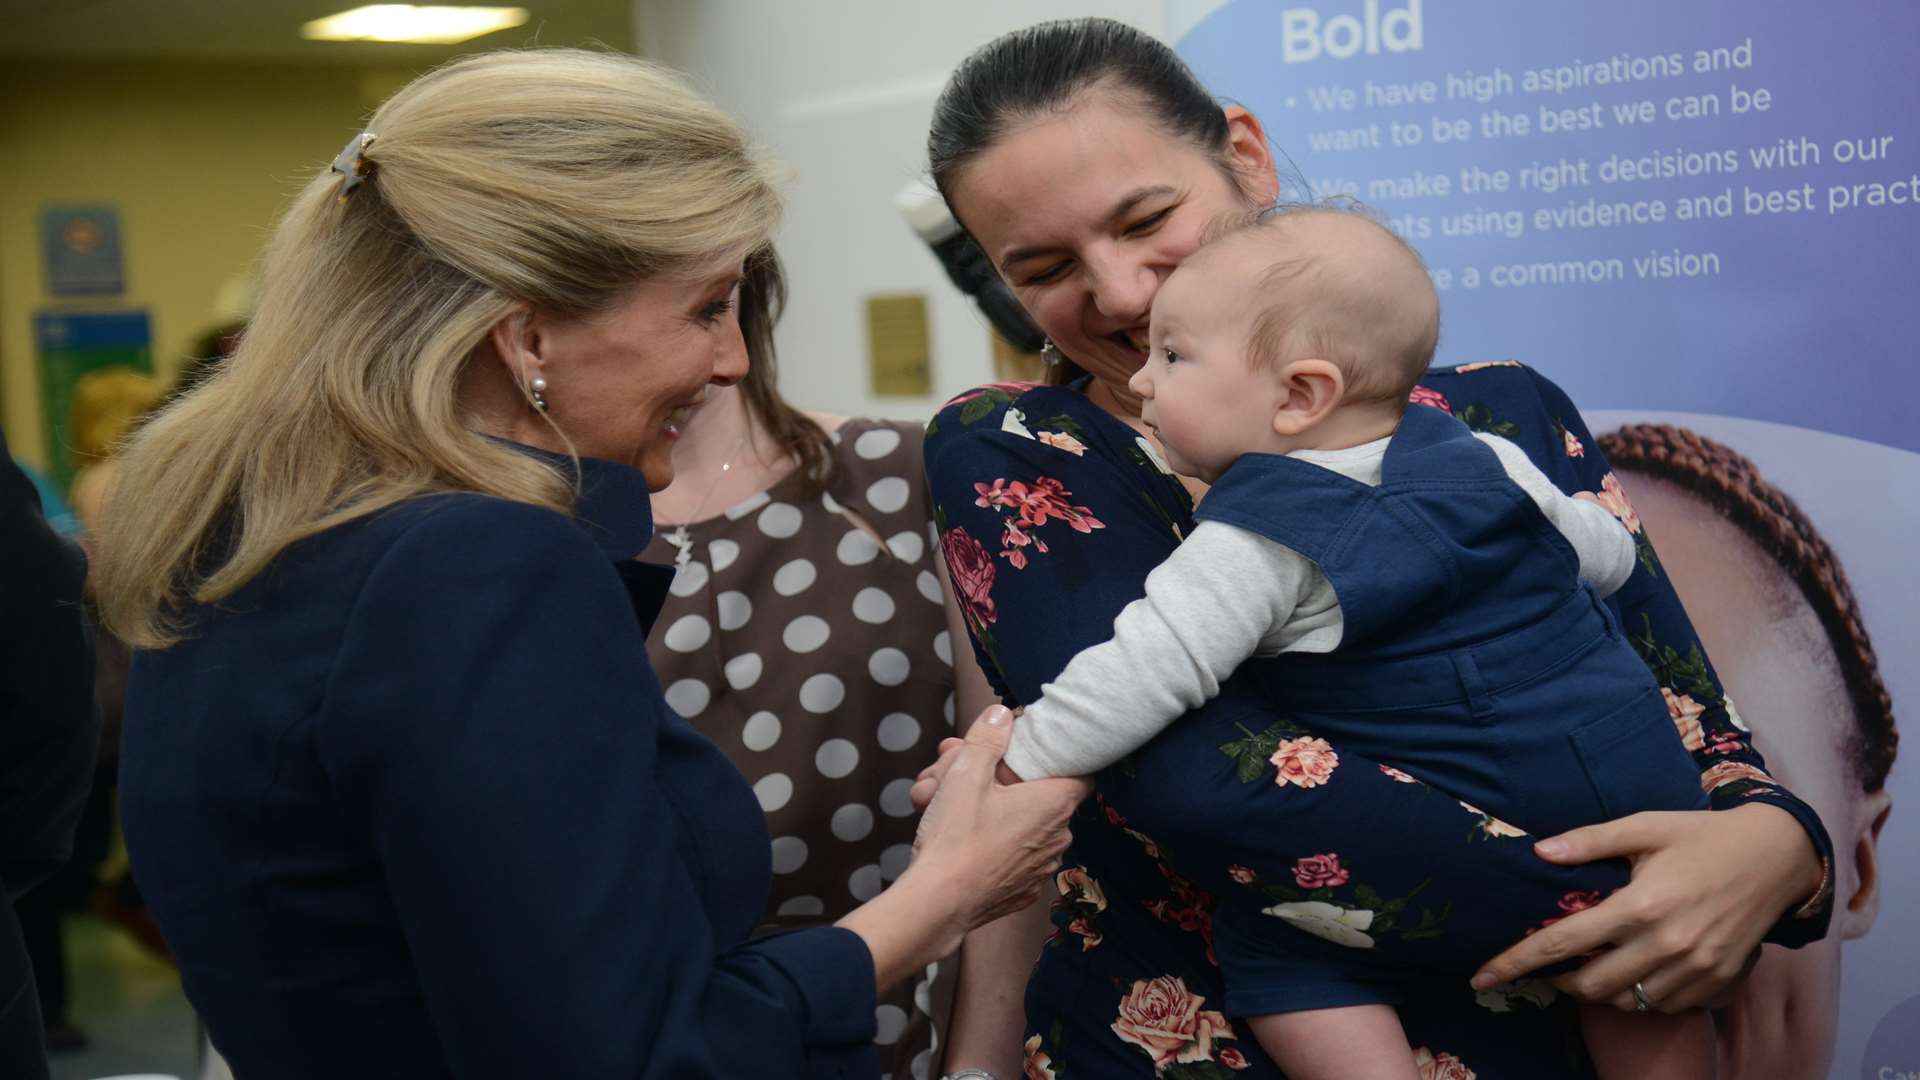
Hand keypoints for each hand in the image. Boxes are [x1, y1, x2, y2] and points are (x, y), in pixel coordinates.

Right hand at [911, 706, 1089, 928]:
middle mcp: (1059, 837)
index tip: (1027, 754)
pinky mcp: (1023, 890)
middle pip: (1039, 795)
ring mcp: (1042, 867)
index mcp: (1055, 804)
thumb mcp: (966, 774)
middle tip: (958, 768)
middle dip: (1000, 778)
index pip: (1081, 771)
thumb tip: (1002, 714)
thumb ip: (987, 738)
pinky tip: (959, 836)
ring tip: (947, 802)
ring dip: (992, 809)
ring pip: (1022, 825)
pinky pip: (1013, 854)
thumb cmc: (956, 837)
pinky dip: (992, 841)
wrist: (938, 904)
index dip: (1055, 758)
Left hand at [1472, 803, 1823, 1011]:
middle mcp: (1666, 943)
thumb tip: (1541, 852)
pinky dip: (1639, 995)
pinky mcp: (1717, 982)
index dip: (1517, 961)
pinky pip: (1662, 1004)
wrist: (1777, 858)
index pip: (1564, 941)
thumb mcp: (1644, 826)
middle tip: (1551, 965)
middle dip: (1560, 980)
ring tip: (1591, 964)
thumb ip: (1590, 841)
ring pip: (1626, 1000)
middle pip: (1591, 985)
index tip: (1482, 976)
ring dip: (1599, 989)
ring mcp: (1694, 968)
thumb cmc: (1701, 836)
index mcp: (1641, 904)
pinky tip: (1635, 969)